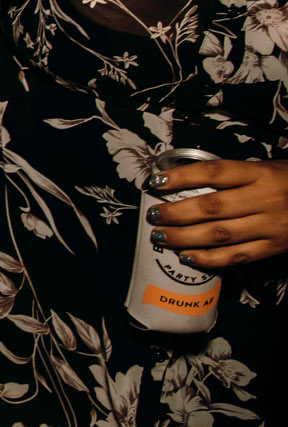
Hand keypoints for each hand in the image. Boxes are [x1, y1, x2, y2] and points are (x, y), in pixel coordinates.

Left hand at [148, 160, 287, 268]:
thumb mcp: (267, 168)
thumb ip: (234, 175)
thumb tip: (186, 180)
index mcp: (261, 173)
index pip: (215, 172)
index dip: (182, 176)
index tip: (156, 181)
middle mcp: (265, 199)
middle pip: (212, 207)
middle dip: (176, 213)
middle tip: (152, 215)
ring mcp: (270, 226)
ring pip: (220, 235)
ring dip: (184, 237)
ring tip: (160, 236)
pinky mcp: (274, 248)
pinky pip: (237, 256)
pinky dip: (208, 259)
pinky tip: (187, 256)